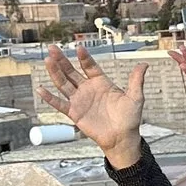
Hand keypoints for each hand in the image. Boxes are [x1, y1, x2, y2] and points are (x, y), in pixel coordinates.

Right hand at [38, 44, 148, 167]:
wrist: (122, 137)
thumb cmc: (130, 118)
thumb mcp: (135, 97)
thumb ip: (136, 80)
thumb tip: (144, 64)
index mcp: (101, 83)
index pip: (90, 66)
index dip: (84, 58)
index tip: (79, 48)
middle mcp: (88, 89)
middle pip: (71, 72)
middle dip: (62, 60)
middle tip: (52, 48)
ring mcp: (79, 100)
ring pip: (63, 83)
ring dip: (54, 73)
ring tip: (47, 60)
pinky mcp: (74, 113)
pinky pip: (59, 103)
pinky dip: (49, 97)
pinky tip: (40, 89)